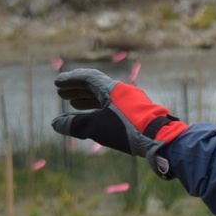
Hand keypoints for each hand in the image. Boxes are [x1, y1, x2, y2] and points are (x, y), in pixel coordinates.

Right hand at [51, 68, 187, 174]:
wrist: (160, 138)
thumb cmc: (128, 129)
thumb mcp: (97, 127)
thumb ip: (75, 124)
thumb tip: (55, 124)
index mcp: (112, 89)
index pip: (88, 77)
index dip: (71, 79)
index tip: (57, 83)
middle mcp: (122, 91)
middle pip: (95, 86)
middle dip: (77, 89)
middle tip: (61, 94)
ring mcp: (130, 102)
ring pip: (104, 97)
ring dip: (87, 99)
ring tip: (72, 104)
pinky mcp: (136, 113)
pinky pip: (112, 106)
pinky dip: (98, 109)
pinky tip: (94, 118)